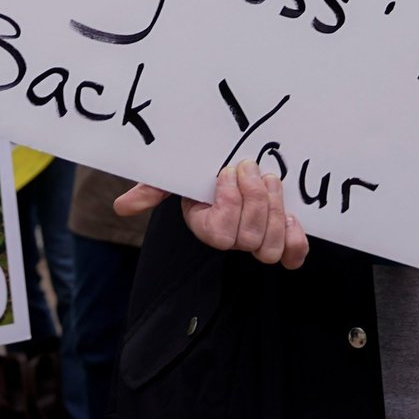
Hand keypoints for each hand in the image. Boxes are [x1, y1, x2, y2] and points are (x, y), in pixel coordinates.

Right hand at [114, 161, 309, 268]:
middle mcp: (233, 240)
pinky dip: (296, 237)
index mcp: (206, 227)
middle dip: (254, 199)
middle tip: (250, 167)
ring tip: (269, 180)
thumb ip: (152, 189)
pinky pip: (294, 255)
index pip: (221, 234)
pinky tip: (291, 215)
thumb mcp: (176, 175)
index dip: (230, 202)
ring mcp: (259, 241)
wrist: (235, 163)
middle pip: (249, 240)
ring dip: (274, 209)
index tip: (227, 170)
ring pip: (271, 247)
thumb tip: (122, 206)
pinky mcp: (284, 238)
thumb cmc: (202, 171)